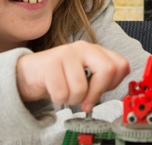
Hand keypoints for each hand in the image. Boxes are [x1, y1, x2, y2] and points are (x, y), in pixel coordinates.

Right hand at [15, 41, 129, 112]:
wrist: (28, 73)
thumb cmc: (59, 76)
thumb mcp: (85, 74)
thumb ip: (102, 75)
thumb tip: (123, 75)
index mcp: (94, 50)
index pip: (121, 65)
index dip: (114, 83)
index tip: (102, 91)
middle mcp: (82, 48)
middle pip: (107, 70)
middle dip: (97, 93)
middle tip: (86, 103)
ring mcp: (65, 53)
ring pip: (81, 88)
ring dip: (73, 99)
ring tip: (65, 93)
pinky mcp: (49, 64)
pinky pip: (62, 93)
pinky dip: (58, 99)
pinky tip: (53, 91)